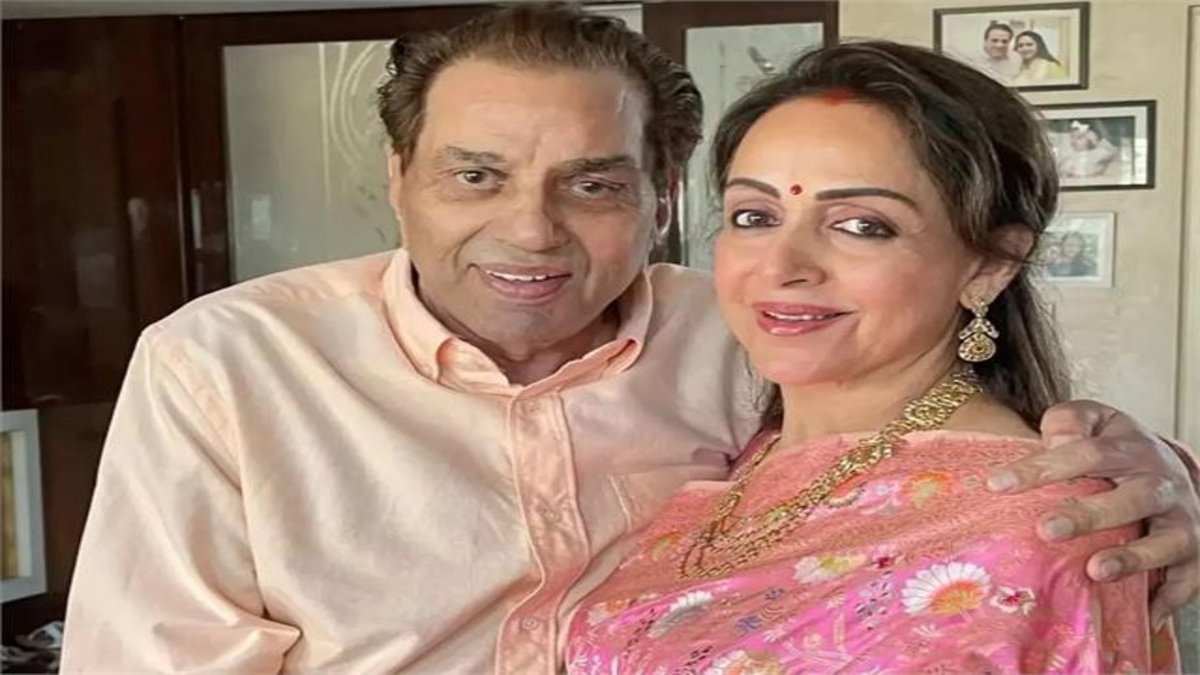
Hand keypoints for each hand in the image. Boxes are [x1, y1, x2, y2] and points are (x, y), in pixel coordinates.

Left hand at [986, 400, 1199, 626]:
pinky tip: (1141, 615)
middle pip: (1132, 498)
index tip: (997, 485)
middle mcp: (1162, 484)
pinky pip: (1186, 581)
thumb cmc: (1117, 450)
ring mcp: (1183, 521)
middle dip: (1089, 515)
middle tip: (1045, 529)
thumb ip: (1069, 422)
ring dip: (1133, 558)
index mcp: (1132, 449)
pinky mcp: (1194, 554)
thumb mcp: (1094, 421)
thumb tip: (1054, 439)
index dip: (1042, 468)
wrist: (1173, 469)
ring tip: (1095, 571)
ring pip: (1167, 541)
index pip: (1085, 452)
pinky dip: (1167, 599)